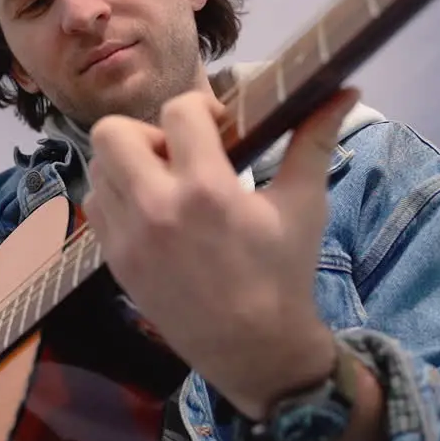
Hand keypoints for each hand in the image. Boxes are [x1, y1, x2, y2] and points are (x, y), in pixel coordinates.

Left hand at [82, 86, 360, 419]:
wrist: (255, 350)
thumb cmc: (283, 273)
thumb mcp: (303, 205)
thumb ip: (314, 141)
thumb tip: (344, 90)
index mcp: (207, 189)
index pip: (178, 112)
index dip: (199, 109)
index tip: (217, 127)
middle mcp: (156, 209)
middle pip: (112, 132)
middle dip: (145, 130)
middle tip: (176, 154)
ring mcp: (128, 237)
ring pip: (98, 167)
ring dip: (128, 164)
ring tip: (163, 183)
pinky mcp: (114, 260)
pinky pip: (96, 206)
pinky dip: (117, 198)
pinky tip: (150, 213)